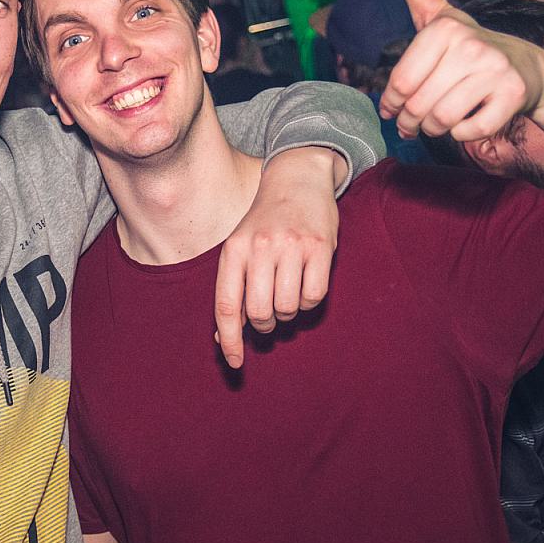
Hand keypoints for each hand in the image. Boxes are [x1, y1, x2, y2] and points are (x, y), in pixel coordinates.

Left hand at [215, 146, 341, 367]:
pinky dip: (309, 302)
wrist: (297, 179)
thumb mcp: (239, 248)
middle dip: (264, 326)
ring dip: (287, 313)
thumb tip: (223, 337)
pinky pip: (314, 297)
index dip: (229, 339)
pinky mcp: (320, 248)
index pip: (226, 305)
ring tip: (286, 294)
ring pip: (287, 308)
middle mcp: (260, 247)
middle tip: (268, 316)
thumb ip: (232, 289)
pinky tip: (305, 285)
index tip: (234, 362)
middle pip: (259, 313)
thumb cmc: (264, 223)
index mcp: (234, 249)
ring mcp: (292, 247)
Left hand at [377, 0, 543, 140]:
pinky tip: (469, 118)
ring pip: (443, 122)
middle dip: (412, 121)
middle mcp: (471, 44)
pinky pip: (470, 132)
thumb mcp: (437, 13)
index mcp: (444, 27)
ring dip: (436, 129)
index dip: (393, 104)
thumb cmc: (467, 45)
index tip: (394, 108)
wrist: (526, 67)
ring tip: (439, 120)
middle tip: (416, 122)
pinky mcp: (515, 95)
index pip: (399, 84)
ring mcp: (496, 69)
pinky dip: (463, 134)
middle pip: (419, 106)